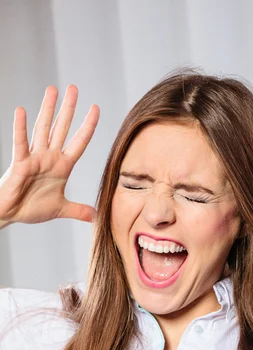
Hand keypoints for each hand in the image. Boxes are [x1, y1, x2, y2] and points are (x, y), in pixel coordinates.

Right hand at [0, 85, 98, 225]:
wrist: (12, 214)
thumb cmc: (32, 208)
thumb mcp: (61, 209)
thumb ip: (79, 211)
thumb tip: (97, 217)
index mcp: (62, 166)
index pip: (79, 142)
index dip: (88, 126)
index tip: (96, 108)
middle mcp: (50, 157)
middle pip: (61, 128)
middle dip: (68, 108)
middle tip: (74, 87)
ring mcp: (35, 158)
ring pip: (43, 129)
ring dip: (48, 110)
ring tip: (52, 89)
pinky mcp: (20, 163)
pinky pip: (20, 143)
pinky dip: (20, 128)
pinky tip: (21, 110)